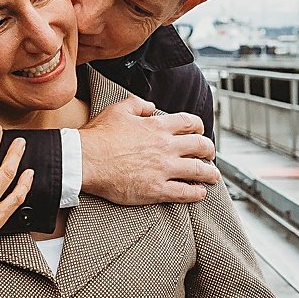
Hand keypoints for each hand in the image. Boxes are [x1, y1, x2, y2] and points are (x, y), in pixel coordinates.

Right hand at [80, 97, 219, 205]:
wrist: (85, 160)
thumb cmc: (98, 136)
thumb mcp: (118, 110)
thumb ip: (138, 104)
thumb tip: (151, 107)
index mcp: (158, 127)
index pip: (190, 123)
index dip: (199, 127)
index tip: (199, 132)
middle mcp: (166, 147)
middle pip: (201, 146)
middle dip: (209, 150)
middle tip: (210, 155)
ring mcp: (164, 169)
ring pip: (199, 171)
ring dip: (210, 173)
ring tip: (213, 176)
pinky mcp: (157, 190)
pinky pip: (185, 193)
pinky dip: (197, 193)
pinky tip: (200, 193)